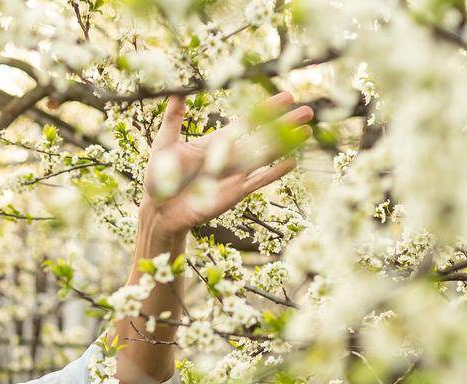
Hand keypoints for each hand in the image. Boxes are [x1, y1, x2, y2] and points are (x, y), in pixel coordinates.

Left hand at [140, 92, 314, 237]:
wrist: (158, 210)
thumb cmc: (159, 178)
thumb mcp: (164, 144)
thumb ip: (174, 119)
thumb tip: (177, 91)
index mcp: (216, 142)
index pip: (247, 122)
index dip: (267, 109)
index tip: (286, 96)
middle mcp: (229, 157)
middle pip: (263, 136)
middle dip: (286, 124)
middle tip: (308, 110)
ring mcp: (233, 175)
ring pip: (266, 156)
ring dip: (286, 145)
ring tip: (308, 132)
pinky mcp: (233, 194)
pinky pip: (258, 182)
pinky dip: (274, 173)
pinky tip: (292, 163)